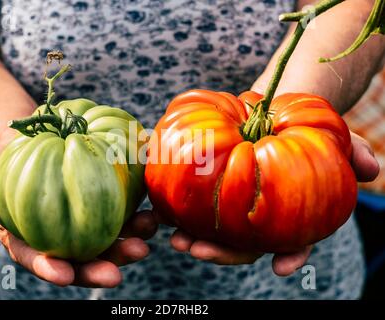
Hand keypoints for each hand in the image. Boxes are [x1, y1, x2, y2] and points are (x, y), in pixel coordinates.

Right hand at [0, 130, 157, 286]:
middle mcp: (59, 235)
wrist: (36, 137)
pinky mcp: (104, 204)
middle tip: (118, 273)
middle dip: (98, 268)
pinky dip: (137, 216)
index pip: (36, 258)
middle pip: (79, 258)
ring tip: (146, 234)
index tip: (65, 275)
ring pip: (107, 240)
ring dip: (128, 242)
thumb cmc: (7, 155)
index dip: (49, 269)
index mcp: (27, 235)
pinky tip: (151, 212)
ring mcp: (84, 221)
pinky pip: (122, 214)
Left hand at [169, 131, 378, 275]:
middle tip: (197, 249)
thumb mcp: (328, 136)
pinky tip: (160, 210)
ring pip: (213, 231)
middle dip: (221, 253)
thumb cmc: (299, 128)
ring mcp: (232, 207)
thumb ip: (350, 151)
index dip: (289, 256)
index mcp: (287, 215)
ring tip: (172, 236)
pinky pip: (192, 204)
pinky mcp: (210, 190)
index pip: (292, 242)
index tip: (279, 267)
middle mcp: (258, 217)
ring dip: (192, 237)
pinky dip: (176, 209)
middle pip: (242, 245)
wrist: (267, 112)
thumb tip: (372, 168)